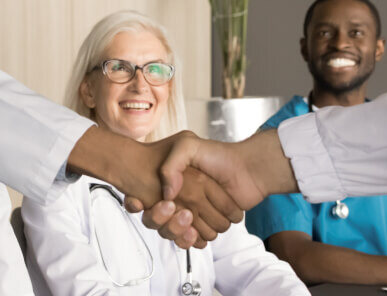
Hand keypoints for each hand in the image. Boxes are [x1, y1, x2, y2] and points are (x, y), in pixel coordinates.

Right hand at [122, 131, 257, 247]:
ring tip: (187, 217)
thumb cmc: (218, 156)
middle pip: (156, 221)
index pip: (144, 201)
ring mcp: (190, 215)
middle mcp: (177, 200)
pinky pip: (189, 241)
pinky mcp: (205, 227)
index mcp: (168, 184)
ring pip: (171, 233)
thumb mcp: (187, 145)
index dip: (138, 203)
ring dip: (176, 229)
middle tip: (170, 207)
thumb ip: (170, 164)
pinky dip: (189, 239)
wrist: (247, 169)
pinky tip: (193, 231)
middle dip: (160, 219)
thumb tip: (166, 195)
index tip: (140, 201)